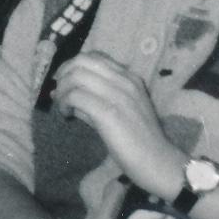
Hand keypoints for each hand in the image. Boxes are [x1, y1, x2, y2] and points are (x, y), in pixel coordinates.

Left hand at [51, 51, 184, 194]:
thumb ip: (93, 99)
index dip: (73, 65)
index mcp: (129, 78)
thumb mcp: (118, 111)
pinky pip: (76, 96)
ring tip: (63, 107)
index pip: (95, 56)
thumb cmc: (138, 140)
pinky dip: (65, 103)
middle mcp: (125, 81)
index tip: (65, 81)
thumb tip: (61, 92)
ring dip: (63, 90)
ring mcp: (118, 95)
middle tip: (59, 93)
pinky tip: (66, 115)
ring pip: (76, 76)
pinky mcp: (109, 112)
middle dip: (64, 74)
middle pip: (82, 61)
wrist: (158, 162)